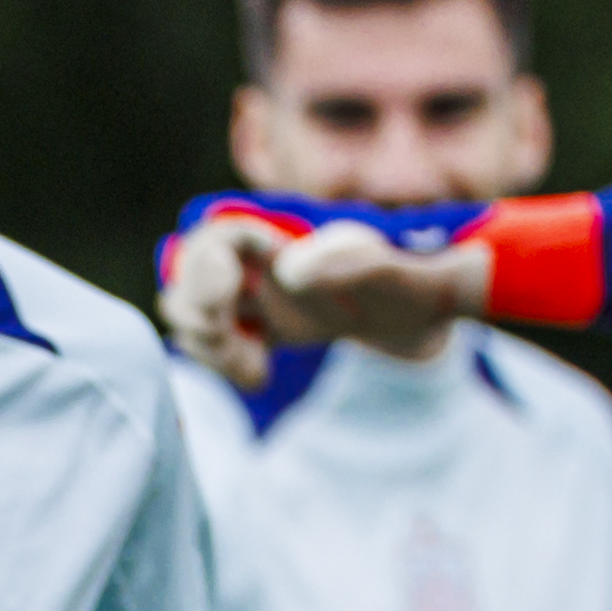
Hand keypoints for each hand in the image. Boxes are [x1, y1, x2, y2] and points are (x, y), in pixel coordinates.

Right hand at [157, 204, 485, 387]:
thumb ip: (350, 263)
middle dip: (200, 316)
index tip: (227, 305)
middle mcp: (259, 259)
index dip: (204, 270)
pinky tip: (259, 375)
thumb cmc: (410, 282)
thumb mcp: (391, 274)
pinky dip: (221, 362)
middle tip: (241, 349)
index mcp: (284, 235)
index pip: (217, 236)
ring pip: (194, 310)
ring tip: (256, 371)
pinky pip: (213, 339)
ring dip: (209, 347)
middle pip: (190, 275)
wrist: (422, 309)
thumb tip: (290, 270)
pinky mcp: (259, 324)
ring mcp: (255, 291)